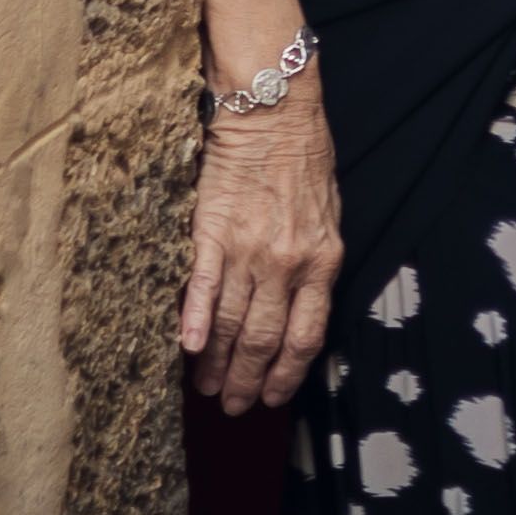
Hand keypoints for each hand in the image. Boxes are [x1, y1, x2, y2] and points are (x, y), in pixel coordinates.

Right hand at [181, 86, 341, 410]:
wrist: (273, 109)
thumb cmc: (304, 158)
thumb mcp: (328, 217)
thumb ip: (315, 265)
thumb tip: (300, 309)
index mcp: (322, 262)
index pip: (305, 338)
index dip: (286, 376)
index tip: (270, 398)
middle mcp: (287, 264)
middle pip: (265, 340)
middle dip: (246, 379)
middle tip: (231, 404)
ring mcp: (249, 250)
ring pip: (232, 323)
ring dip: (217, 362)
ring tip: (204, 386)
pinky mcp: (213, 232)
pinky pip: (203, 286)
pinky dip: (194, 320)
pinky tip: (186, 349)